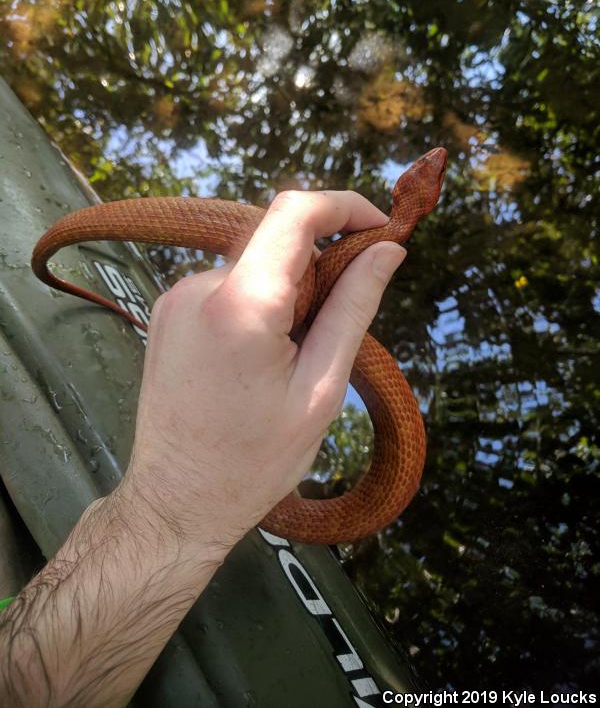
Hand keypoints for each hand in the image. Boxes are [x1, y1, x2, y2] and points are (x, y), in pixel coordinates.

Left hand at [122, 189, 405, 558]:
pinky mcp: (167, 312)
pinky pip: (229, 286)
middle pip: (276, 240)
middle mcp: (198, 288)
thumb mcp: (321, 389)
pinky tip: (263, 356)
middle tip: (345, 313)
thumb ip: (353, 309)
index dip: (345, 206)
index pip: (295, 212)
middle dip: (322, 261)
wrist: (175, 501)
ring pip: (255, 265)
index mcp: (241, 305)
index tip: (380, 227)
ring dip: (289, 288)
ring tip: (296, 354)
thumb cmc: (253, 462)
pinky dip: (260, 302)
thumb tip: (388, 251)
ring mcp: (176, 298)